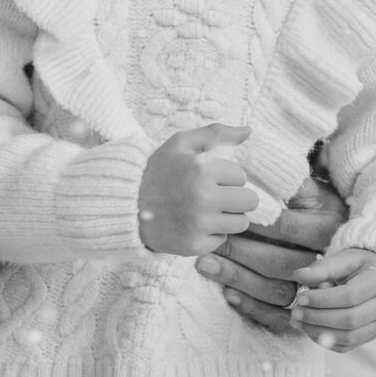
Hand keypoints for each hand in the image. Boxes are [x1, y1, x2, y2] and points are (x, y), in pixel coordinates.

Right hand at [137, 124, 258, 256]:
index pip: (241, 176)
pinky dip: (211, 234)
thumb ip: (214, 133)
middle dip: (235, 197)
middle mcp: (204, 198)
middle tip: (215, 196)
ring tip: (206, 210)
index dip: (225, 176)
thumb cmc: (156, 172)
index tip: (208, 178)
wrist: (126, 206)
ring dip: (227, 216)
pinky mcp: (194, 245)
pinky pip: (221, 240)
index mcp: (202, 170)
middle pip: (249, 201)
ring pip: (240, 223)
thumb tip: (247, 131)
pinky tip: (194, 225)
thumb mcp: (180, 144)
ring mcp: (200, 225)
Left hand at [197, 171, 348, 332]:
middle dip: (240, 252)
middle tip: (209, 241)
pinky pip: (279, 317)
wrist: (356, 249)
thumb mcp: (315, 191)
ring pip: (276, 291)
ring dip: (238, 279)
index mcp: (328, 228)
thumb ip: (291, 181)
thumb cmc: (323, 212)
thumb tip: (260, 163)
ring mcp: (318, 292)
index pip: (286, 227)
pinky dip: (252, 307)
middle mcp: (326, 263)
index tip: (226, 214)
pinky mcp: (307, 313)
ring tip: (206, 264)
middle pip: (279, 262)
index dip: (254, 222)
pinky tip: (227, 294)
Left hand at [288, 246, 375, 351]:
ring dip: (319, 332)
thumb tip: (300, 275)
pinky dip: (325, 341)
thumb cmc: (362, 266)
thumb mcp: (347, 259)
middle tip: (296, 313)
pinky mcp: (371, 336)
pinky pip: (347, 346)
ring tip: (298, 321)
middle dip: (318, 318)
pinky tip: (309, 329)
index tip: (301, 298)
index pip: (350, 296)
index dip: (323, 300)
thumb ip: (324, 267)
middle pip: (350, 320)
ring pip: (349, 337)